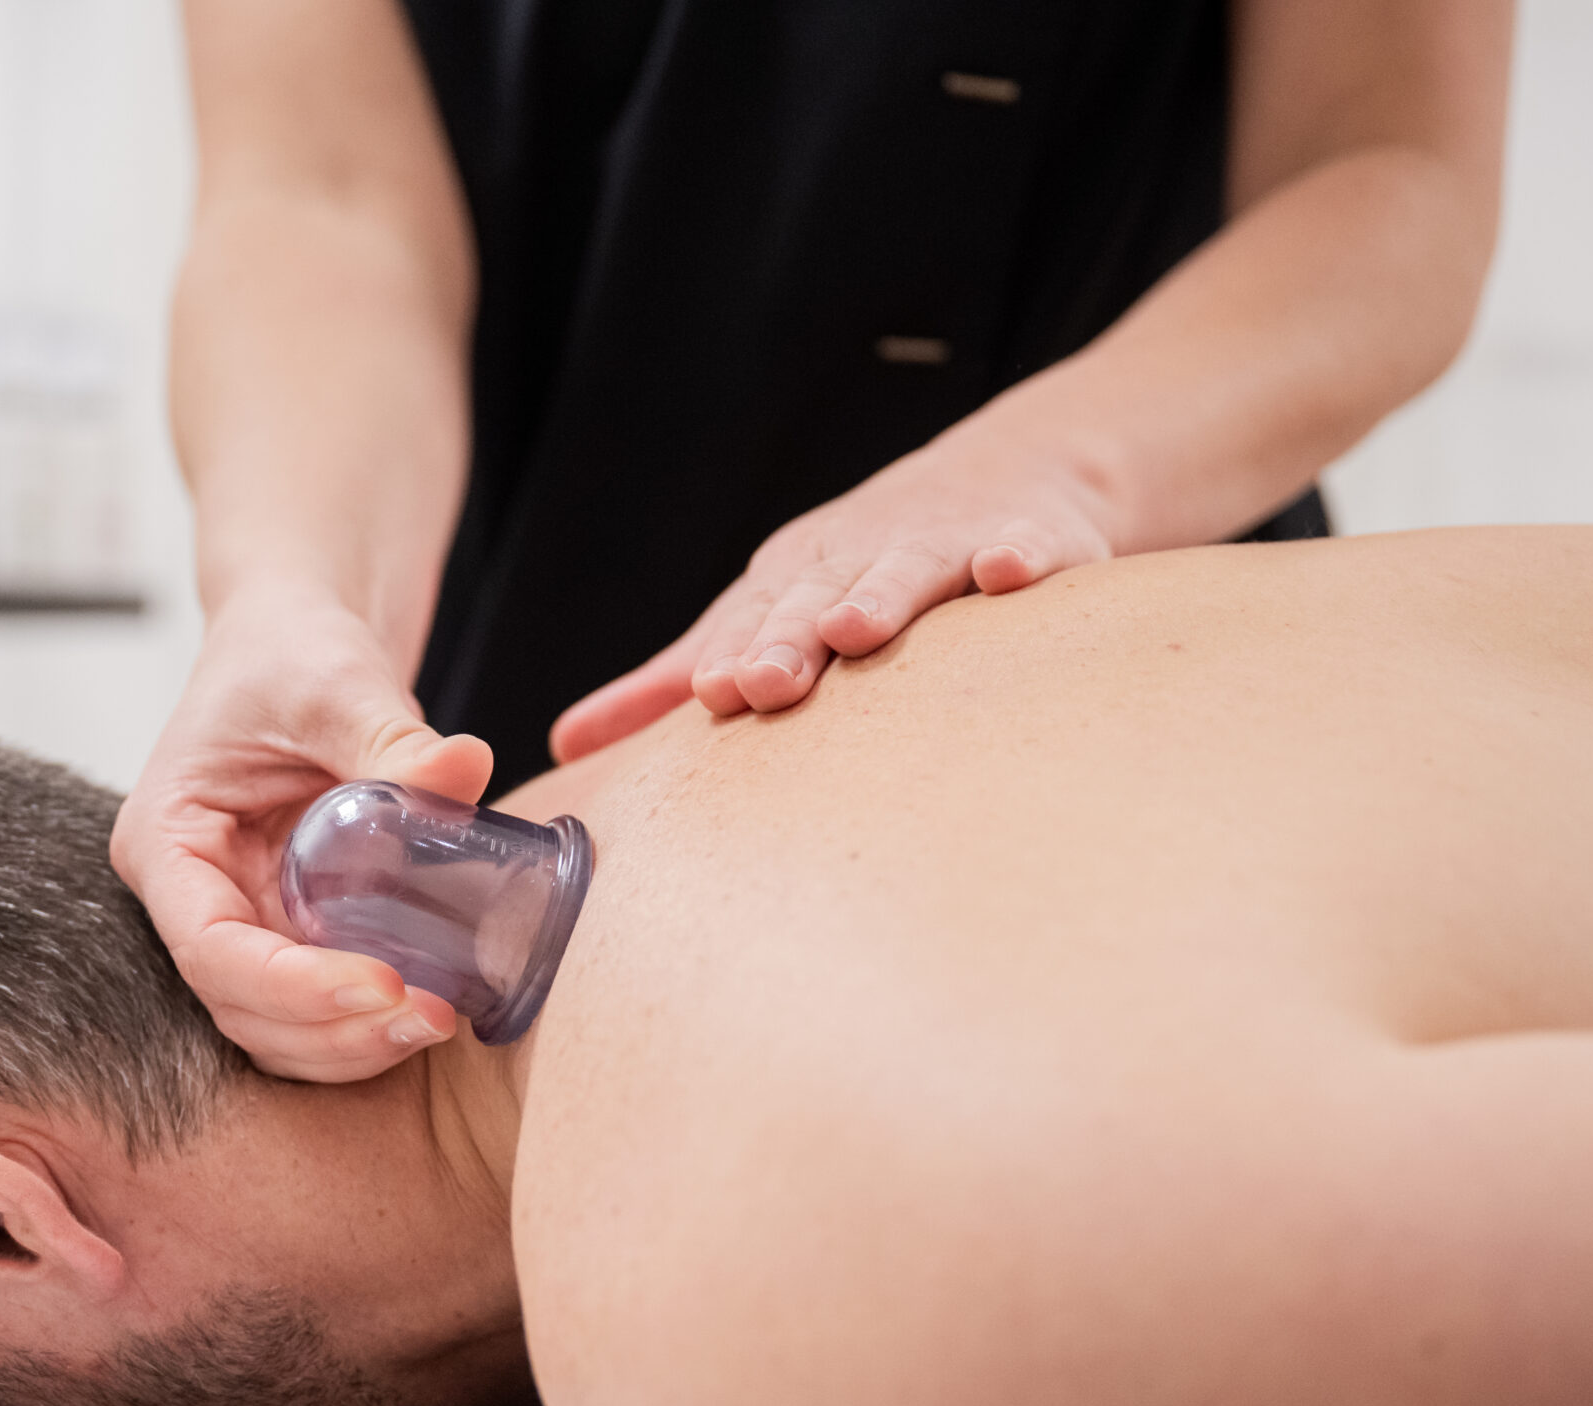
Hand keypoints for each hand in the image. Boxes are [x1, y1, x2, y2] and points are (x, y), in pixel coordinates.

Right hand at [112, 590, 493, 1081]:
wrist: (300, 640)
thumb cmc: (292, 651)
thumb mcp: (338, 682)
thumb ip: (393, 737)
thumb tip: (465, 767)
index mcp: (168, 841)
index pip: (210, 949)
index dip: (294, 986)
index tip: (384, 983)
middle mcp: (192, 896)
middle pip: (241, 1007)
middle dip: (333, 1031)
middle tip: (430, 1016)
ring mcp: (240, 920)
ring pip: (277, 1026)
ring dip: (353, 1044)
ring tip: (439, 1019)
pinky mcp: (291, 930)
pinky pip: (318, 1005)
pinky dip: (367, 1024)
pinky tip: (434, 1006)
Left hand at [548, 425, 1117, 761]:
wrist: (1006, 475)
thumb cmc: (858, 568)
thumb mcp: (763, 613)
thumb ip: (669, 681)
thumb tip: (566, 742)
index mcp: (790, 583)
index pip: (754, 624)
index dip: (734, 657)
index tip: (711, 696)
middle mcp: (857, 560)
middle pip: (817, 599)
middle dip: (790, 638)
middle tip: (762, 682)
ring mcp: (941, 545)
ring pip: (907, 572)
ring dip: (881, 596)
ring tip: (856, 627)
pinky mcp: (1025, 538)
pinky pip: (1022, 549)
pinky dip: (1016, 557)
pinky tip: (1004, 572)